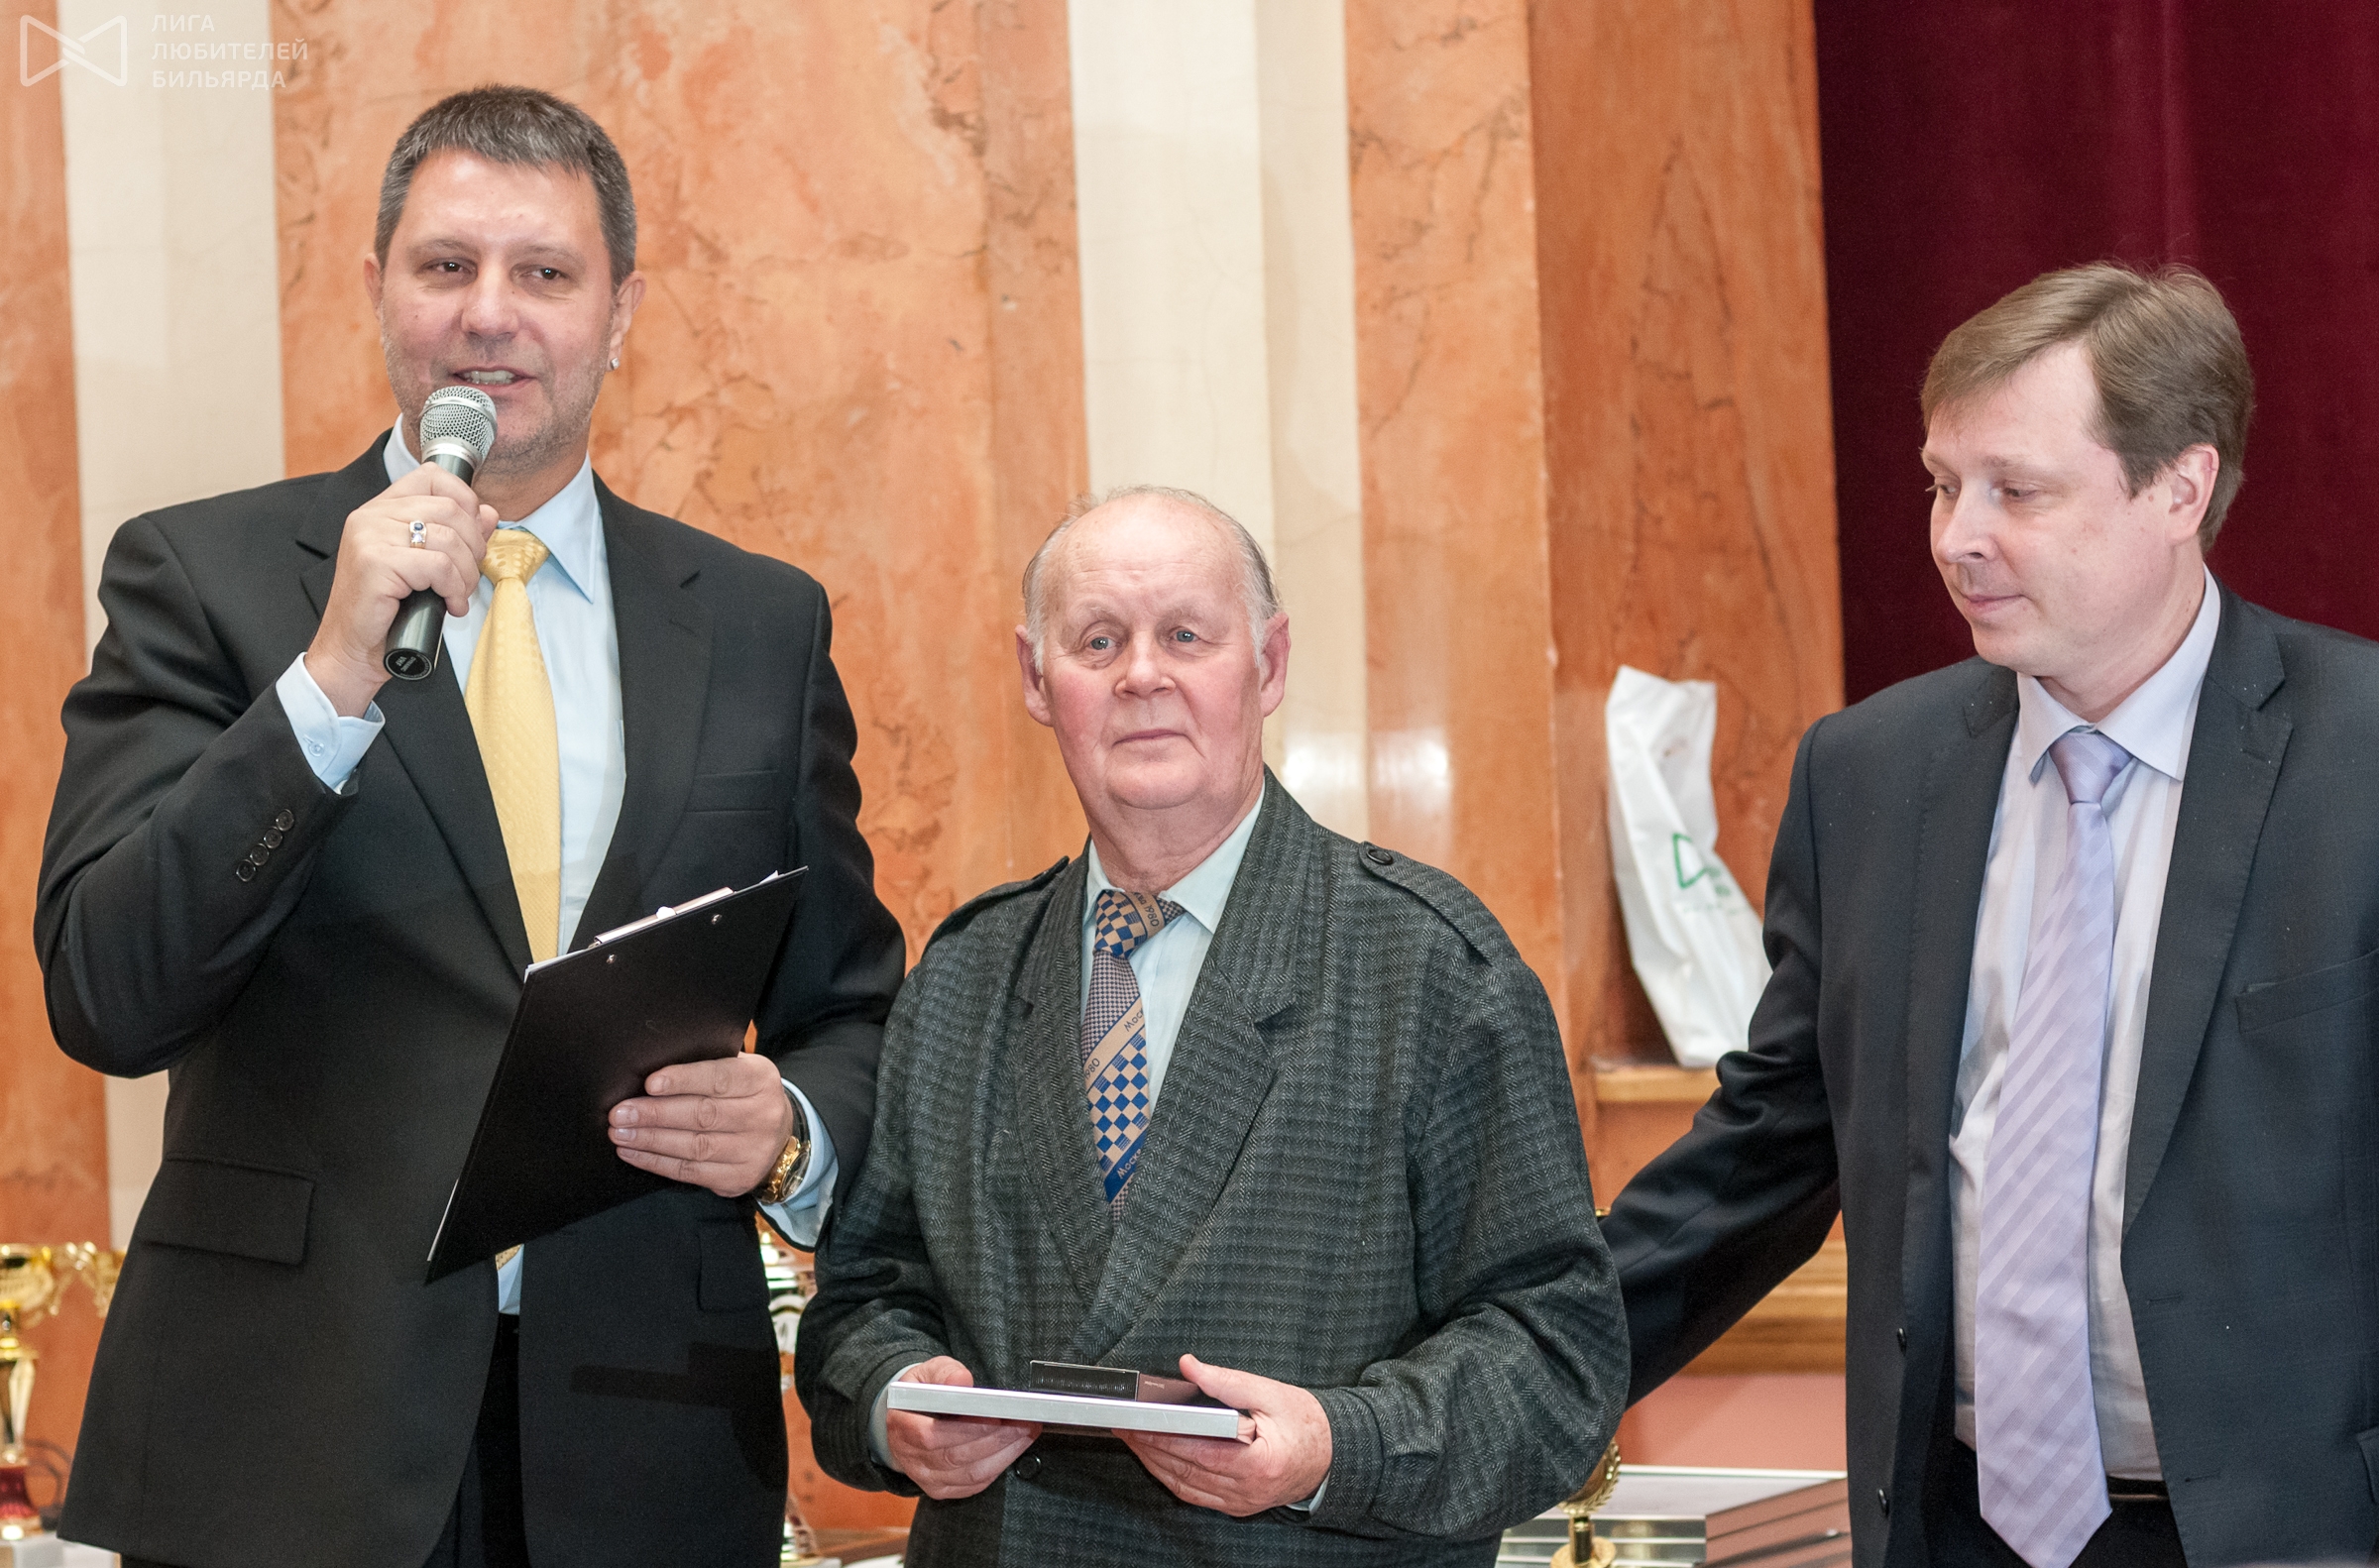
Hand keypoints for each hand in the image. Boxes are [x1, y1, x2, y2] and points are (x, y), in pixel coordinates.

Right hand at [306, 464, 497, 715]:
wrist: (351, 651)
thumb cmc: (388, 612)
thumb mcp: (426, 566)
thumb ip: (455, 534)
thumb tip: (489, 514)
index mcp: (379, 508)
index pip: (434, 477)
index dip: (466, 502)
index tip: (472, 537)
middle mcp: (370, 515)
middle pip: (450, 509)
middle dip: (473, 546)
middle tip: (466, 577)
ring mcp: (369, 536)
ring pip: (448, 538)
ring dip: (466, 573)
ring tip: (458, 594)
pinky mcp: (375, 563)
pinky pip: (439, 566)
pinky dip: (455, 588)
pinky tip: (450, 605)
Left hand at [608, 1053, 796, 1197]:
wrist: (777, 1133)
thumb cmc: (742, 1094)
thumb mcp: (737, 1070)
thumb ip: (704, 1069)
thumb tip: (650, 1074)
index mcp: (760, 1079)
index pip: (719, 1078)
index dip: (683, 1081)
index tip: (649, 1084)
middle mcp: (763, 1115)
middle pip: (703, 1115)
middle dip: (655, 1114)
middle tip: (620, 1113)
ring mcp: (754, 1150)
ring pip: (695, 1146)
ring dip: (651, 1141)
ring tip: (620, 1134)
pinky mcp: (740, 1178)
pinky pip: (692, 1172)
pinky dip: (658, 1163)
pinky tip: (634, 1153)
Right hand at [885, 1357, 1040, 1499]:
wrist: (908, 1420)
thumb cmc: (921, 1394)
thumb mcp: (927, 1373)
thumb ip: (944, 1373)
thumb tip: (961, 1380)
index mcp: (902, 1426)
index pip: (932, 1436)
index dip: (966, 1430)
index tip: (997, 1417)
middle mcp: (911, 1458)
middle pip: (957, 1456)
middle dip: (997, 1439)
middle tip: (1024, 1422)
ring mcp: (925, 1477)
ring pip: (970, 1474)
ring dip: (1004, 1454)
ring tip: (1025, 1433)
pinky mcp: (941, 1489)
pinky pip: (973, 1484)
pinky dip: (998, 1467)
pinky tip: (1013, 1449)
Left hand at [1121, 1354, 1330, 1516]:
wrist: (1332, 1456)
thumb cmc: (1306, 1423)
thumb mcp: (1270, 1392)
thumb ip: (1227, 1382)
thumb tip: (1189, 1366)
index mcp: (1260, 1462)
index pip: (1199, 1451)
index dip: (1164, 1437)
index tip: (1139, 1422)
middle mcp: (1248, 1490)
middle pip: (1185, 1470)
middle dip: (1150, 1447)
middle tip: (1124, 1426)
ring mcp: (1241, 1503)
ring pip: (1184, 1486)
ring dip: (1154, 1463)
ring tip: (1133, 1439)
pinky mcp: (1236, 1506)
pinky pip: (1194, 1495)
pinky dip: (1171, 1477)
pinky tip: (1155, 1460)